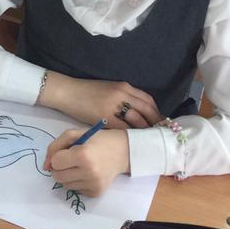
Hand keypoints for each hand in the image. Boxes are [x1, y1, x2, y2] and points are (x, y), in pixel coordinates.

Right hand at [40, 73, 159, 129]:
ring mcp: (114, 105)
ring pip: (137, 120)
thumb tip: (138, 113)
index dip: (157, 113)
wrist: (68, 92)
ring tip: (147, 140)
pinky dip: (129, 135)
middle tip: (158, 135)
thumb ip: (124, 98)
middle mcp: (122, 93)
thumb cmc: (87, 92)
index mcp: (124, 86)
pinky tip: (131, 142)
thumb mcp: (109, 90)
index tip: (161, 123)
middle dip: (155, 123)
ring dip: (144, 131)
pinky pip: (122, 128)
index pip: (148, 100)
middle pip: (146, 110)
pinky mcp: (104, 116)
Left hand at [44, 129, 129, 196]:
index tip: (67, 152)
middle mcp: (88, 172)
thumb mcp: (76, 134)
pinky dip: (78, 182)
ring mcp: (93, 184)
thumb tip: (45, 166)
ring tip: (80, 166)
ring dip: (68, 175)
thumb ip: (56, 146)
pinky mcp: (96, 193)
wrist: (123, 151)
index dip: (58, 156)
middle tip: (70, 160)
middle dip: (60, 168)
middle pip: (57, 177)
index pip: (55, 163)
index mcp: (83, 155)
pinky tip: (88, 173)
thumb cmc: (98, 139)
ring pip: (65, 185)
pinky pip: (76, 190)